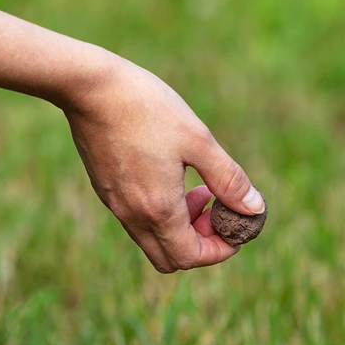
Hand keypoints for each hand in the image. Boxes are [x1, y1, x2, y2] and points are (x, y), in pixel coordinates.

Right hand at [62, 54, 265, 271]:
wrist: (90, 87)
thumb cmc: (146, 108)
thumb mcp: (197, 140)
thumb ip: (228, 179)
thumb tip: (255, 209)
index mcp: (158, 209)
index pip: (191, 257)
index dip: (220, 249)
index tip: (234, 223)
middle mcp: (132, 216)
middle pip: (170, 258)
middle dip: (199, 242)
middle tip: (213, 207)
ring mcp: (115, 204)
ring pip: (151, 239)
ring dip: (180, 225)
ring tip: (193, 187)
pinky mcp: (105, 189)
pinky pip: (136, 219)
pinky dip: (159, 211)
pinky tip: (168, 173)